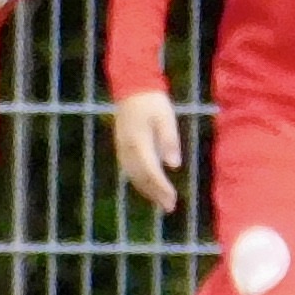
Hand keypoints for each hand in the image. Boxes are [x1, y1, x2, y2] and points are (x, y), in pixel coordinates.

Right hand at [109, 87, 183, 213]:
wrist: (132, 87)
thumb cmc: (153, 102)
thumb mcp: (166, 118)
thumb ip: (169, 141)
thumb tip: (173, 165)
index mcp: (139, 142)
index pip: (151, 172)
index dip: (162, 188)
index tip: (173, 199)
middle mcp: (128, 149)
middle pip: (141, 178)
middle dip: (155, 194)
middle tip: (169, 207)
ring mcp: (122, 148)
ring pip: (133, 176)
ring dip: (147, 191)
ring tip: (161, 202)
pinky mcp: (121, 147)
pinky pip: (129, 170)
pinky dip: (139, 181)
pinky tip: (148, 187)